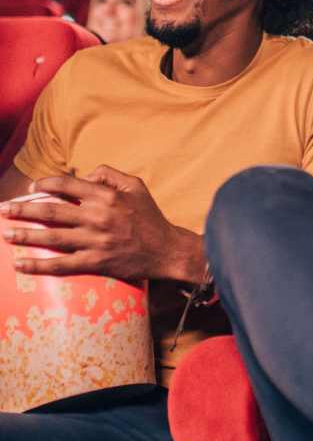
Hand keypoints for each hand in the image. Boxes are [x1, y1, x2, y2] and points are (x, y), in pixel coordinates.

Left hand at [0, 165, 204, 282]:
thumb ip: (110, 174)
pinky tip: (21, 264)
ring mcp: (95, 241)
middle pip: (51, 211)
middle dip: (22, 210)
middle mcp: (98, 217)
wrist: (167, 250)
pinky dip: (39, 265)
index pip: (66, 185)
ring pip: (52, 237)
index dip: (45, 185)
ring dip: (24, 235)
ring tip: (6, 234)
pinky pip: (62, 264)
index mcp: (106, 196)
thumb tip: (85, 175)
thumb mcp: (136, 186)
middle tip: (3, 210)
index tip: (32, 189)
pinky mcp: (96, 262)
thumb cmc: (150, 217)